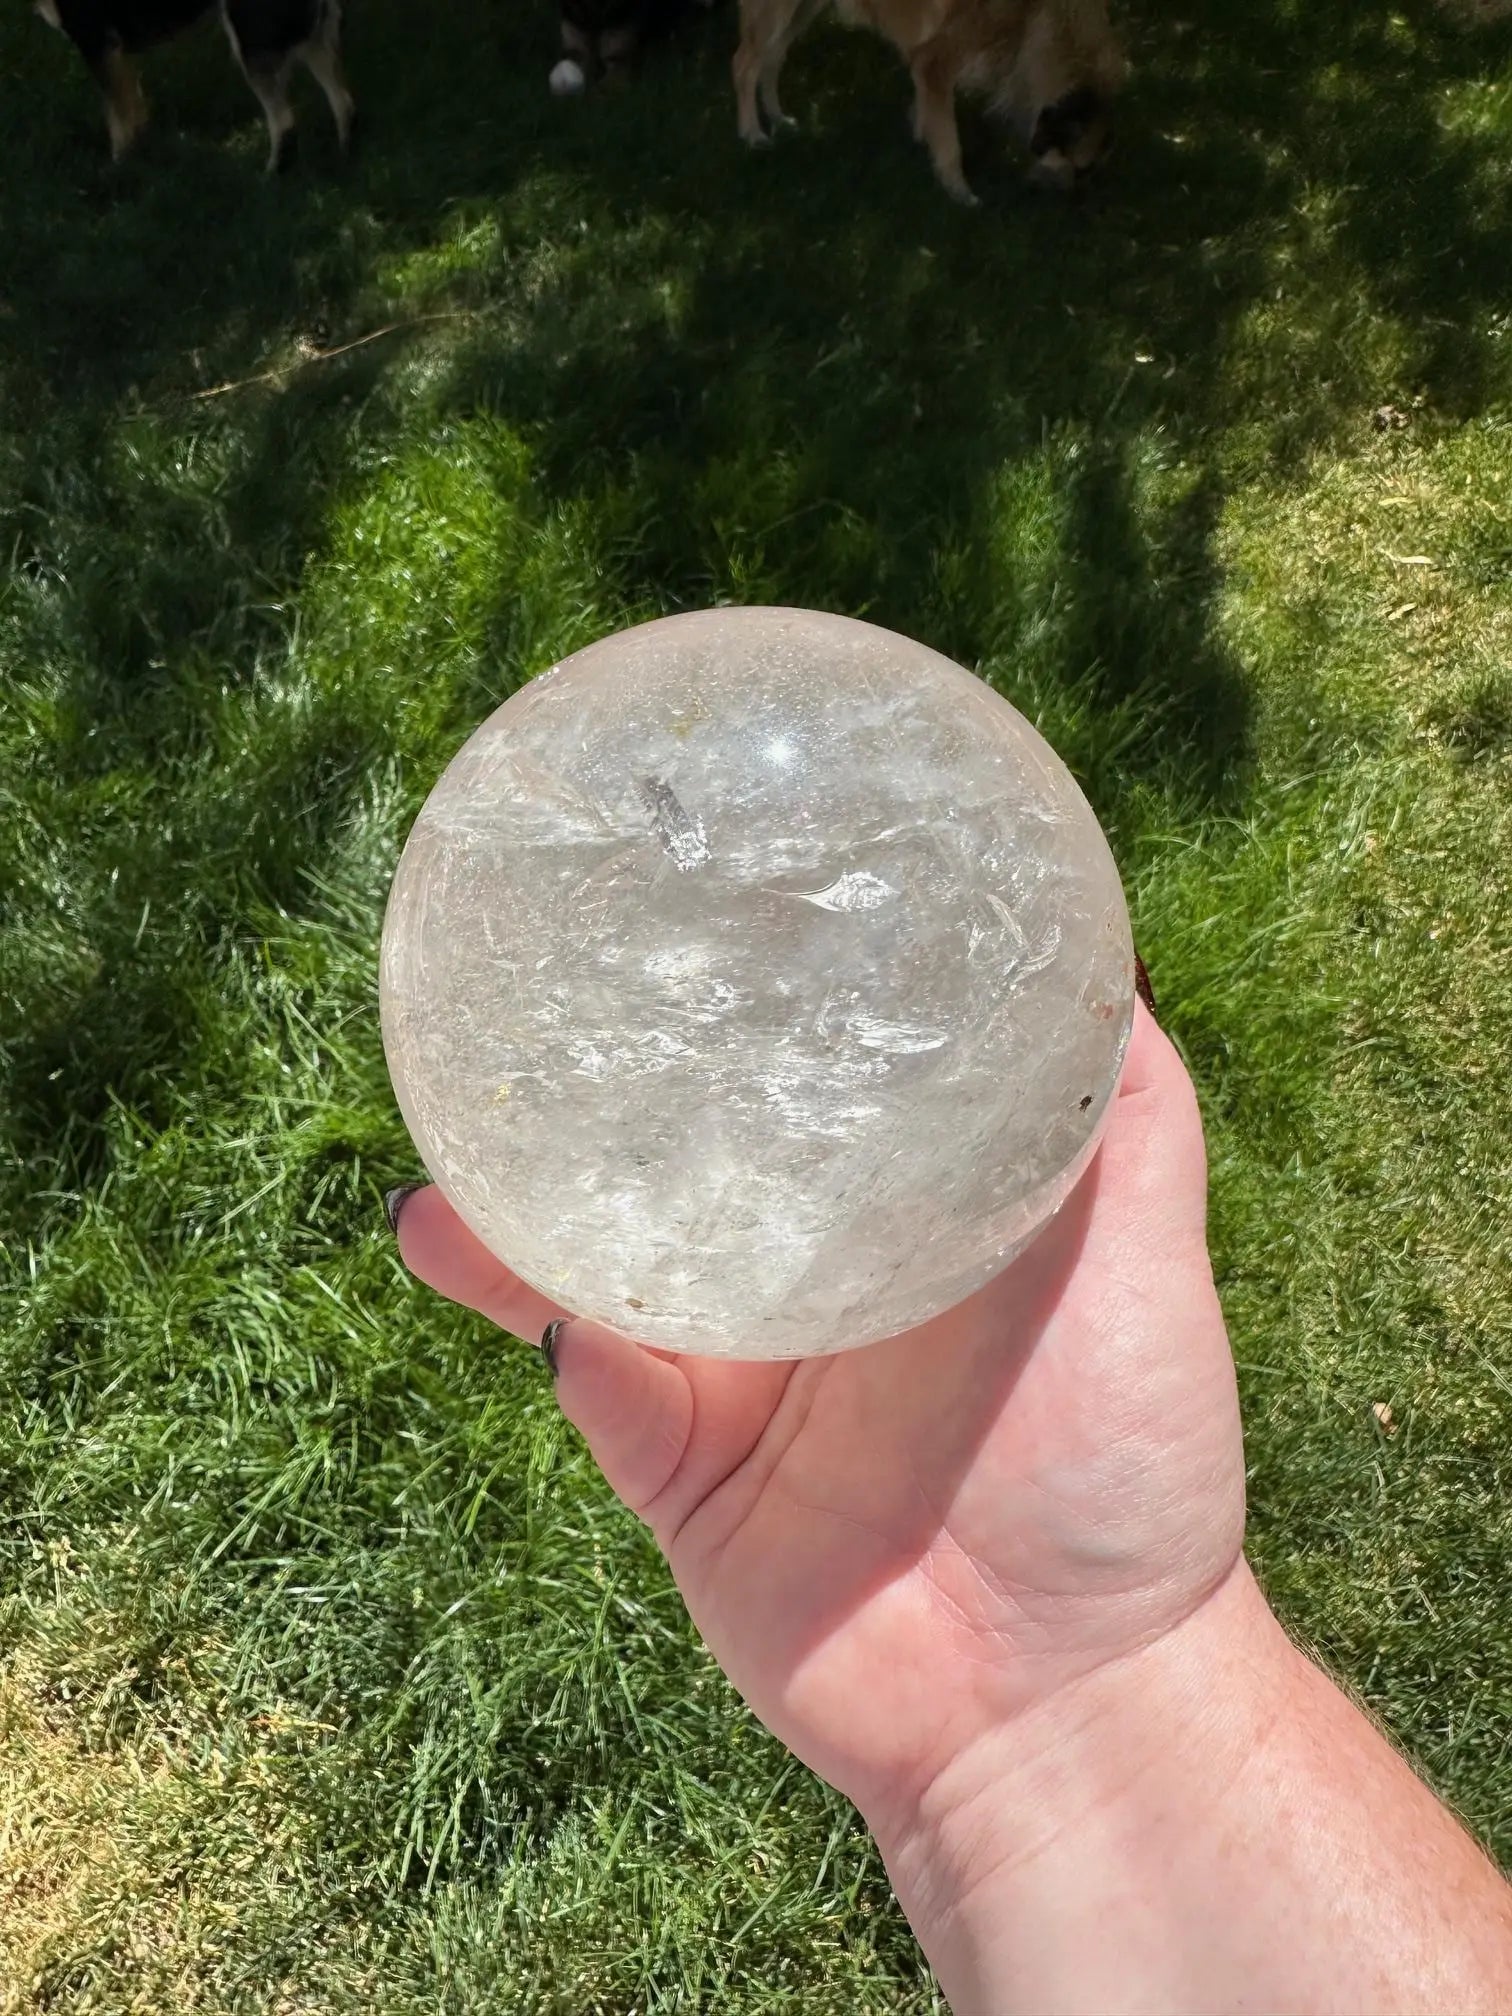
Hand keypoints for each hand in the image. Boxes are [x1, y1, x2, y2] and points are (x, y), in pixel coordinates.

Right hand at [394, 1003, 1246, 1834]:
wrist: (1069, 1695)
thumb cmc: (1127, 1462)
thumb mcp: (1147, 1253)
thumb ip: (1133, 1117)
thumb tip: (1102, 953)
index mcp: (904, 1220)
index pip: (806, 1092)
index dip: (749, 1011)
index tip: (694, 913)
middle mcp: (809, 1284)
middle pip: (680, 1167)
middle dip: (601, 1095)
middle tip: (530, 1003)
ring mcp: (737, 1378)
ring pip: (601, 1269)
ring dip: (513, 1215)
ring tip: (440, 1153)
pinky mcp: (683, 1475)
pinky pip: (600, 1389)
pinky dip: (550, 1327)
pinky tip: (486, 1261)